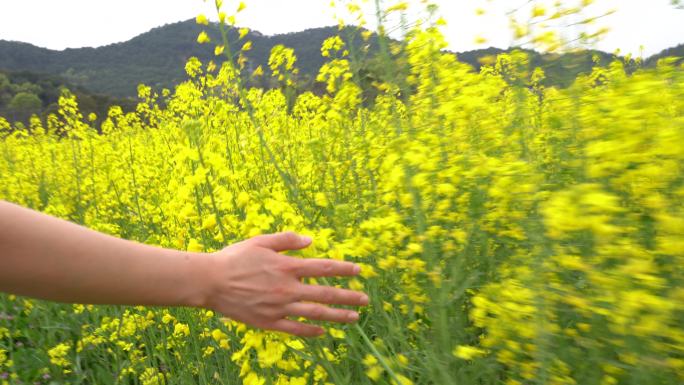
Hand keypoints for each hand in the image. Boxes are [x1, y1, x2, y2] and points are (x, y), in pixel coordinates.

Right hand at [200, 232, 368, 336]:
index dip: (343, 269)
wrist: (210, 281)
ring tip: (353, 319)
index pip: (323, 267)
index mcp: (286, 266)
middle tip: (365, 300)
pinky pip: (295, 328)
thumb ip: (287, 240)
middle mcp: (287, 288)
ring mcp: (279, 307)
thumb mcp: (260, 241)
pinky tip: (324, 332)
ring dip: (337, 316)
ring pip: (315, 313)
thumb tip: (311, 241)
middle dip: (348, 297)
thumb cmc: (234, 258)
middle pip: (325, 293)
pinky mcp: (268, 322)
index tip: (359, 270)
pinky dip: (311, 330)